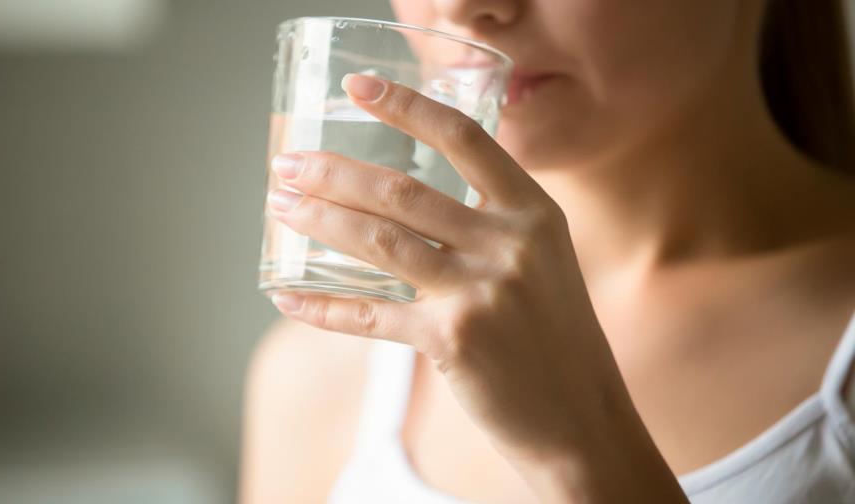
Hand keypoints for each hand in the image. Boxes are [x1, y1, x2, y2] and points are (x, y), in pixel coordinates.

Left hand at [266, 74, 686, 501]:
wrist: (582, 417)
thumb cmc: (554, 334)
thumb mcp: (543, 260)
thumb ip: (491, 222)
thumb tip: (409, 197)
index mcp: (534, 211)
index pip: (463, 137)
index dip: (406, 105)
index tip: (357, 87)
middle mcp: (509, 243)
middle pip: (402, 189)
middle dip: (333, 171)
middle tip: (288, 163)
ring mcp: (480, 292)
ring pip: (379, 240)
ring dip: (320, 219)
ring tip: (281, 206)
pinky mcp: (452, 341)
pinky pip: (371, 316)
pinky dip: (322, 307)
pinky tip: (287, 295)